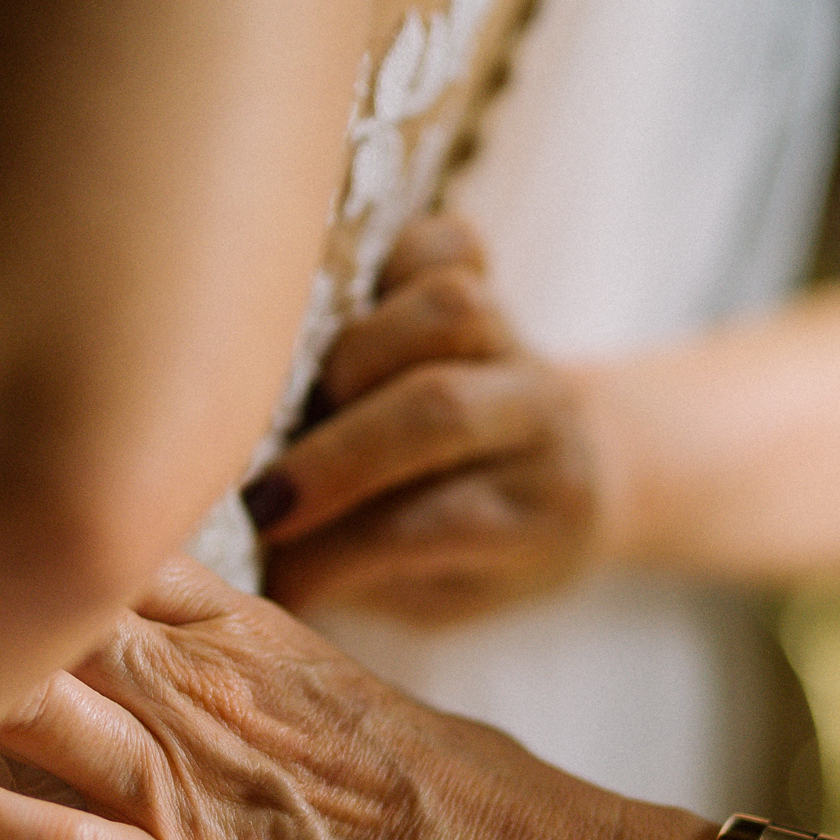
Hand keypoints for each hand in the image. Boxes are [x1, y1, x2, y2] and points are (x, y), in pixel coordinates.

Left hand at [0, 557, 710, 839]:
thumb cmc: (471, 804)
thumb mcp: (363, 700)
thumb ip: (273, 674)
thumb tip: (229, 668)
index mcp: (255, 640)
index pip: (112, 554)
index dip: (29, 529)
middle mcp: (210, 696)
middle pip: (50, 616)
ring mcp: (200, 789)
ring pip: (44, 713)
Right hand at [243, 216, 599, 625]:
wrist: (581, 482)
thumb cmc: (486, 555)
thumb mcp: (445, 596)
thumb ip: (371, 575)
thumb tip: (257, 567)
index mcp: (544, 515)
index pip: (442, 524)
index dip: (345, 552)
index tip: (274, 581)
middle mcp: (543, 419)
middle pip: (440, 410)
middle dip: (336, 457)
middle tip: (260, 505)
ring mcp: (520, 344)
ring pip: (449, 308)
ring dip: (354, 354)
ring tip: (293, 401)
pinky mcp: (493, 286)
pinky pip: (448, 243)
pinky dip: (389, 262)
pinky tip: (341, 312)